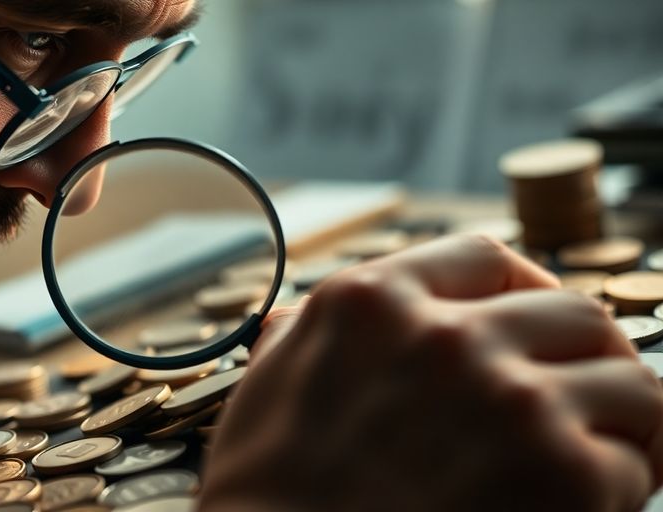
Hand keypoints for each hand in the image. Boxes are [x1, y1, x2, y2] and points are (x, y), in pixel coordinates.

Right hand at [199, 234, 662, 511]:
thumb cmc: (265, 500)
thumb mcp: (263, 389)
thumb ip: (298, 336)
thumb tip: (299, 319)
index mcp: (369, 305)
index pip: (486, 260)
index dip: (524, 292)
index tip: (533, 328)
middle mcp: (445, 337)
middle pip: (575, 313)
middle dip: (584, 360)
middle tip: (579, 402)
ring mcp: (510, 400)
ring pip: (629, 380)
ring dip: (619, 423)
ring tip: (594, 459)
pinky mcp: (563, 473)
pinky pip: (636, 462)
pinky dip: (622, 487)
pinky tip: (579, 506)